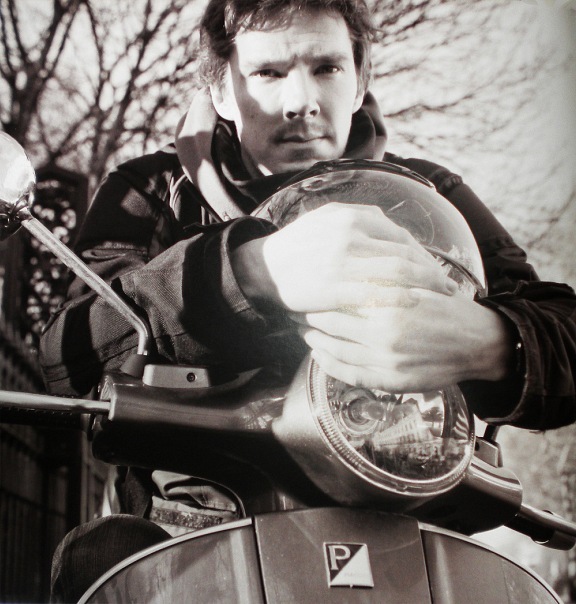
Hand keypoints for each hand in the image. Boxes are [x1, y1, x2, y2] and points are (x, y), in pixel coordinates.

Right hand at [232, 203, 456, 311]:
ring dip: (424, 285)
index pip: (399, 236)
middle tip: (448, 288)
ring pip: (397, 270)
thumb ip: (356, 220)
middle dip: (431, 272)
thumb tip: (388, 227)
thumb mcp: (324, 219)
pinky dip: (400, 298)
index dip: (423, 255)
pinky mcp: (334, 284)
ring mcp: (342, 258)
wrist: (263, 269)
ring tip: (440, 298)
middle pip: (405, 252)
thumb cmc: (297, 248)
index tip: (436, 270)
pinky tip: (414, 306)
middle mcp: (350, 232)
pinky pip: (377, 291)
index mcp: (350, 217)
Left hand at [296, 290, 512, 391]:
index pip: (340, 298)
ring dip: (315, 340)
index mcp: (391, 302)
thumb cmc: (444, 308)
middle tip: (295, 310)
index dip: (319, 296)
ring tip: (304, 332)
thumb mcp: (417, 284)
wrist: (476, 342)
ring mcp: (386, 360)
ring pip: (335, 350)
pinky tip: (319, 356)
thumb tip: (346, 276)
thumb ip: (383, 282)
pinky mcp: (390, 381)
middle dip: (309, 316)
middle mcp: (385, 332)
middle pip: (332, 323)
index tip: (308, 290)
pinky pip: (349, 374)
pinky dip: (328, 365)